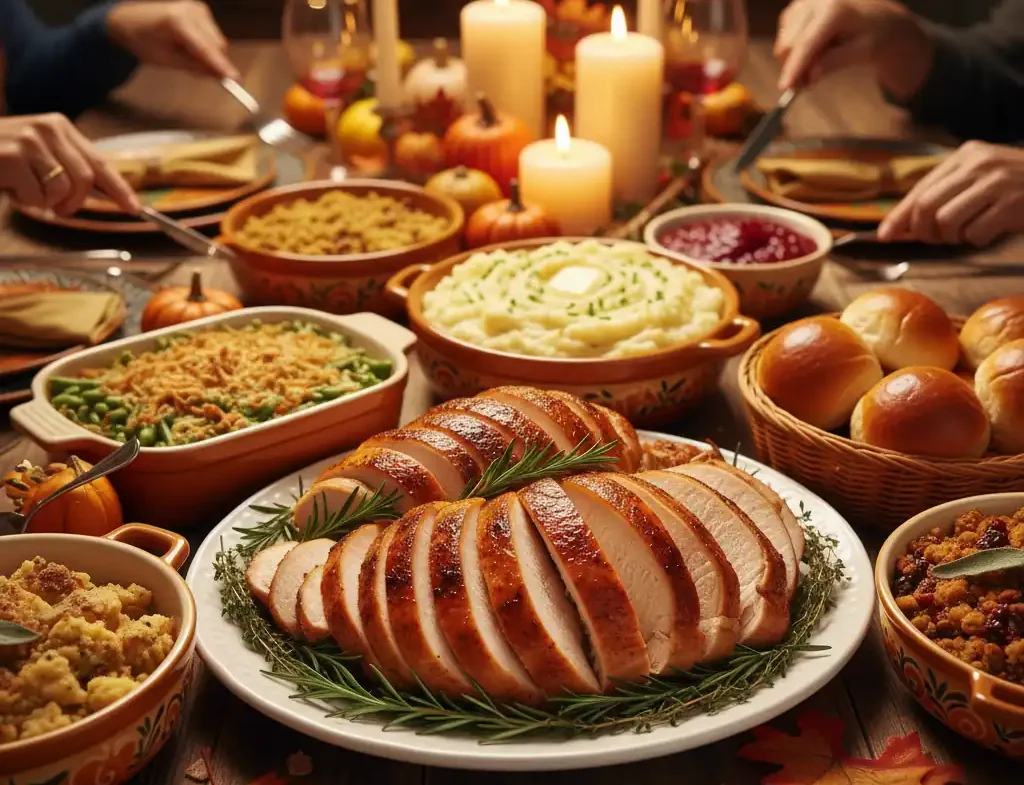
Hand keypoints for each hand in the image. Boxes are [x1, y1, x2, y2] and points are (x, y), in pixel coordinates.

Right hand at [0, 114, 139, 214]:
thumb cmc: (1, 157)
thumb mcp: (39, 156)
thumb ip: (69, 167)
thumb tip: (109, 193)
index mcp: (60, 126)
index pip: (100, 162)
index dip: (119, 188)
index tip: (134, 208)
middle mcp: (48, 128)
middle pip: (85, 181)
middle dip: (74, 204)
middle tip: (57, 209)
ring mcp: (29, 139)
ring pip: (63, 191)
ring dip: (47, 203)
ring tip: (27, 193)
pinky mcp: (12, 156)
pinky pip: (37, 196)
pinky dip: (26, 202)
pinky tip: (10, 189)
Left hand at [107, 0, 236, 79]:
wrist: (129, 18)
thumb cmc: (142, 39)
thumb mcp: (165, 60)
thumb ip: (193, 67)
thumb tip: (217, 76)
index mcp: (178, 22)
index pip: (206, 48)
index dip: (221, 66)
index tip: (235, 80)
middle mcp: (191, 10)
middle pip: (217, 45)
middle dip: (213, 61)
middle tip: (197, 73)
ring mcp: (198, 8)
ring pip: (218, 42)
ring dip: (209, 54)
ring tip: (184, 53)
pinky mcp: (201, 10)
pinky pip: (213, 35)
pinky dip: (206, 45)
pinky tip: (188, 44)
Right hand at [775, 0, 928, 94]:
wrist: (876, 17)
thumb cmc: (872, 34)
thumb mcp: (862, 51)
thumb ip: (836, 61)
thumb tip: (811, 75)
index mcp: (835, 9)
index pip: (807, 42)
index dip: (794, 66)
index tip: (784, 88)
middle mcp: (816, 0)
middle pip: (789, 42)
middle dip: (794, 67)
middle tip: (806, 85)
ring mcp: (803, 2)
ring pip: (784, 41)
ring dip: (793, 60)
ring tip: (814, 67)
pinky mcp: (796, 7)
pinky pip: (784, 35)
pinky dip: (794, 50)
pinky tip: (812, 52)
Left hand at [879, 141, 1023, 246]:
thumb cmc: (1018, 187)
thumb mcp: (980, 179)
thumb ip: (945, 195)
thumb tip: (901, 226)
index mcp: (967, 155)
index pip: (920, 188)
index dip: (899, 215)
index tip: (885, 235)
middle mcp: (979, 163)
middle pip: (926, 207)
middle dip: (923, 231)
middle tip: (937, 239)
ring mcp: (997, 182)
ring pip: (946, 221)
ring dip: (951, 237)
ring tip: (967, 233)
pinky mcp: (1012, 203)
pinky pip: (975, 233)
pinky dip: (978, 239)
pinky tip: (991, 231)